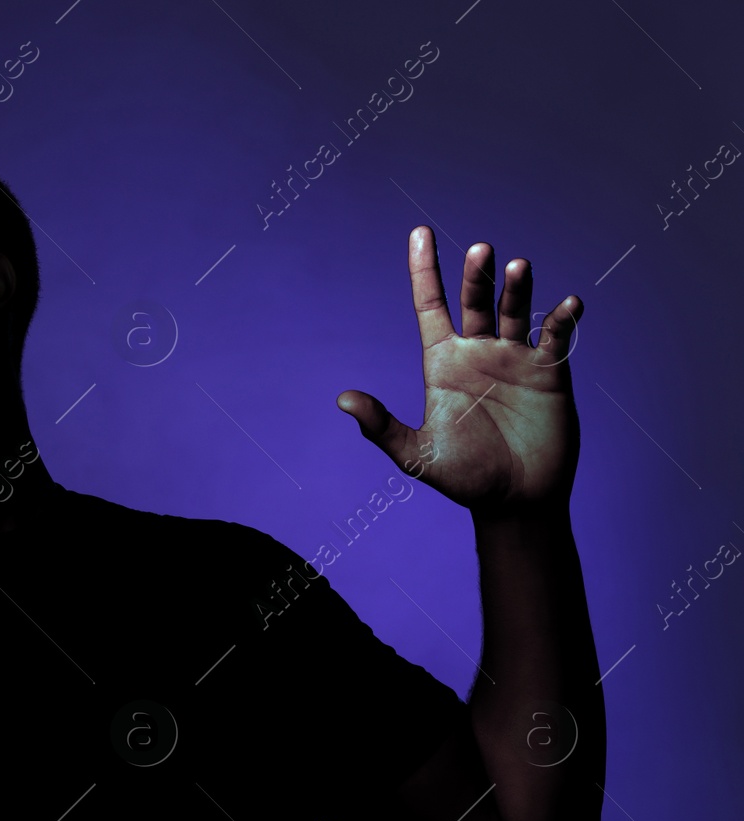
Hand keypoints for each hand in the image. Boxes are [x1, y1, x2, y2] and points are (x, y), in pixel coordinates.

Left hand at [336, 227, 583, 515]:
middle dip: (476, 274)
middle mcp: (478, 352)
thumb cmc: (463, 478)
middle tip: (481, 250)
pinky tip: (567, 304)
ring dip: (517, 287)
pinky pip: (556, 337)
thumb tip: (342, 400)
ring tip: (516, 266)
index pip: (430, 305)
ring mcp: (515, 359)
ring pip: (515, 310)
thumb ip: (380, 427)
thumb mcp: (415, 455)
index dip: (424, 269)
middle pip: (475, 300)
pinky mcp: (549, 372)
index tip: (420, 232)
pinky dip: (562, 318)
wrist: (514, 501)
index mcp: (442, 362)